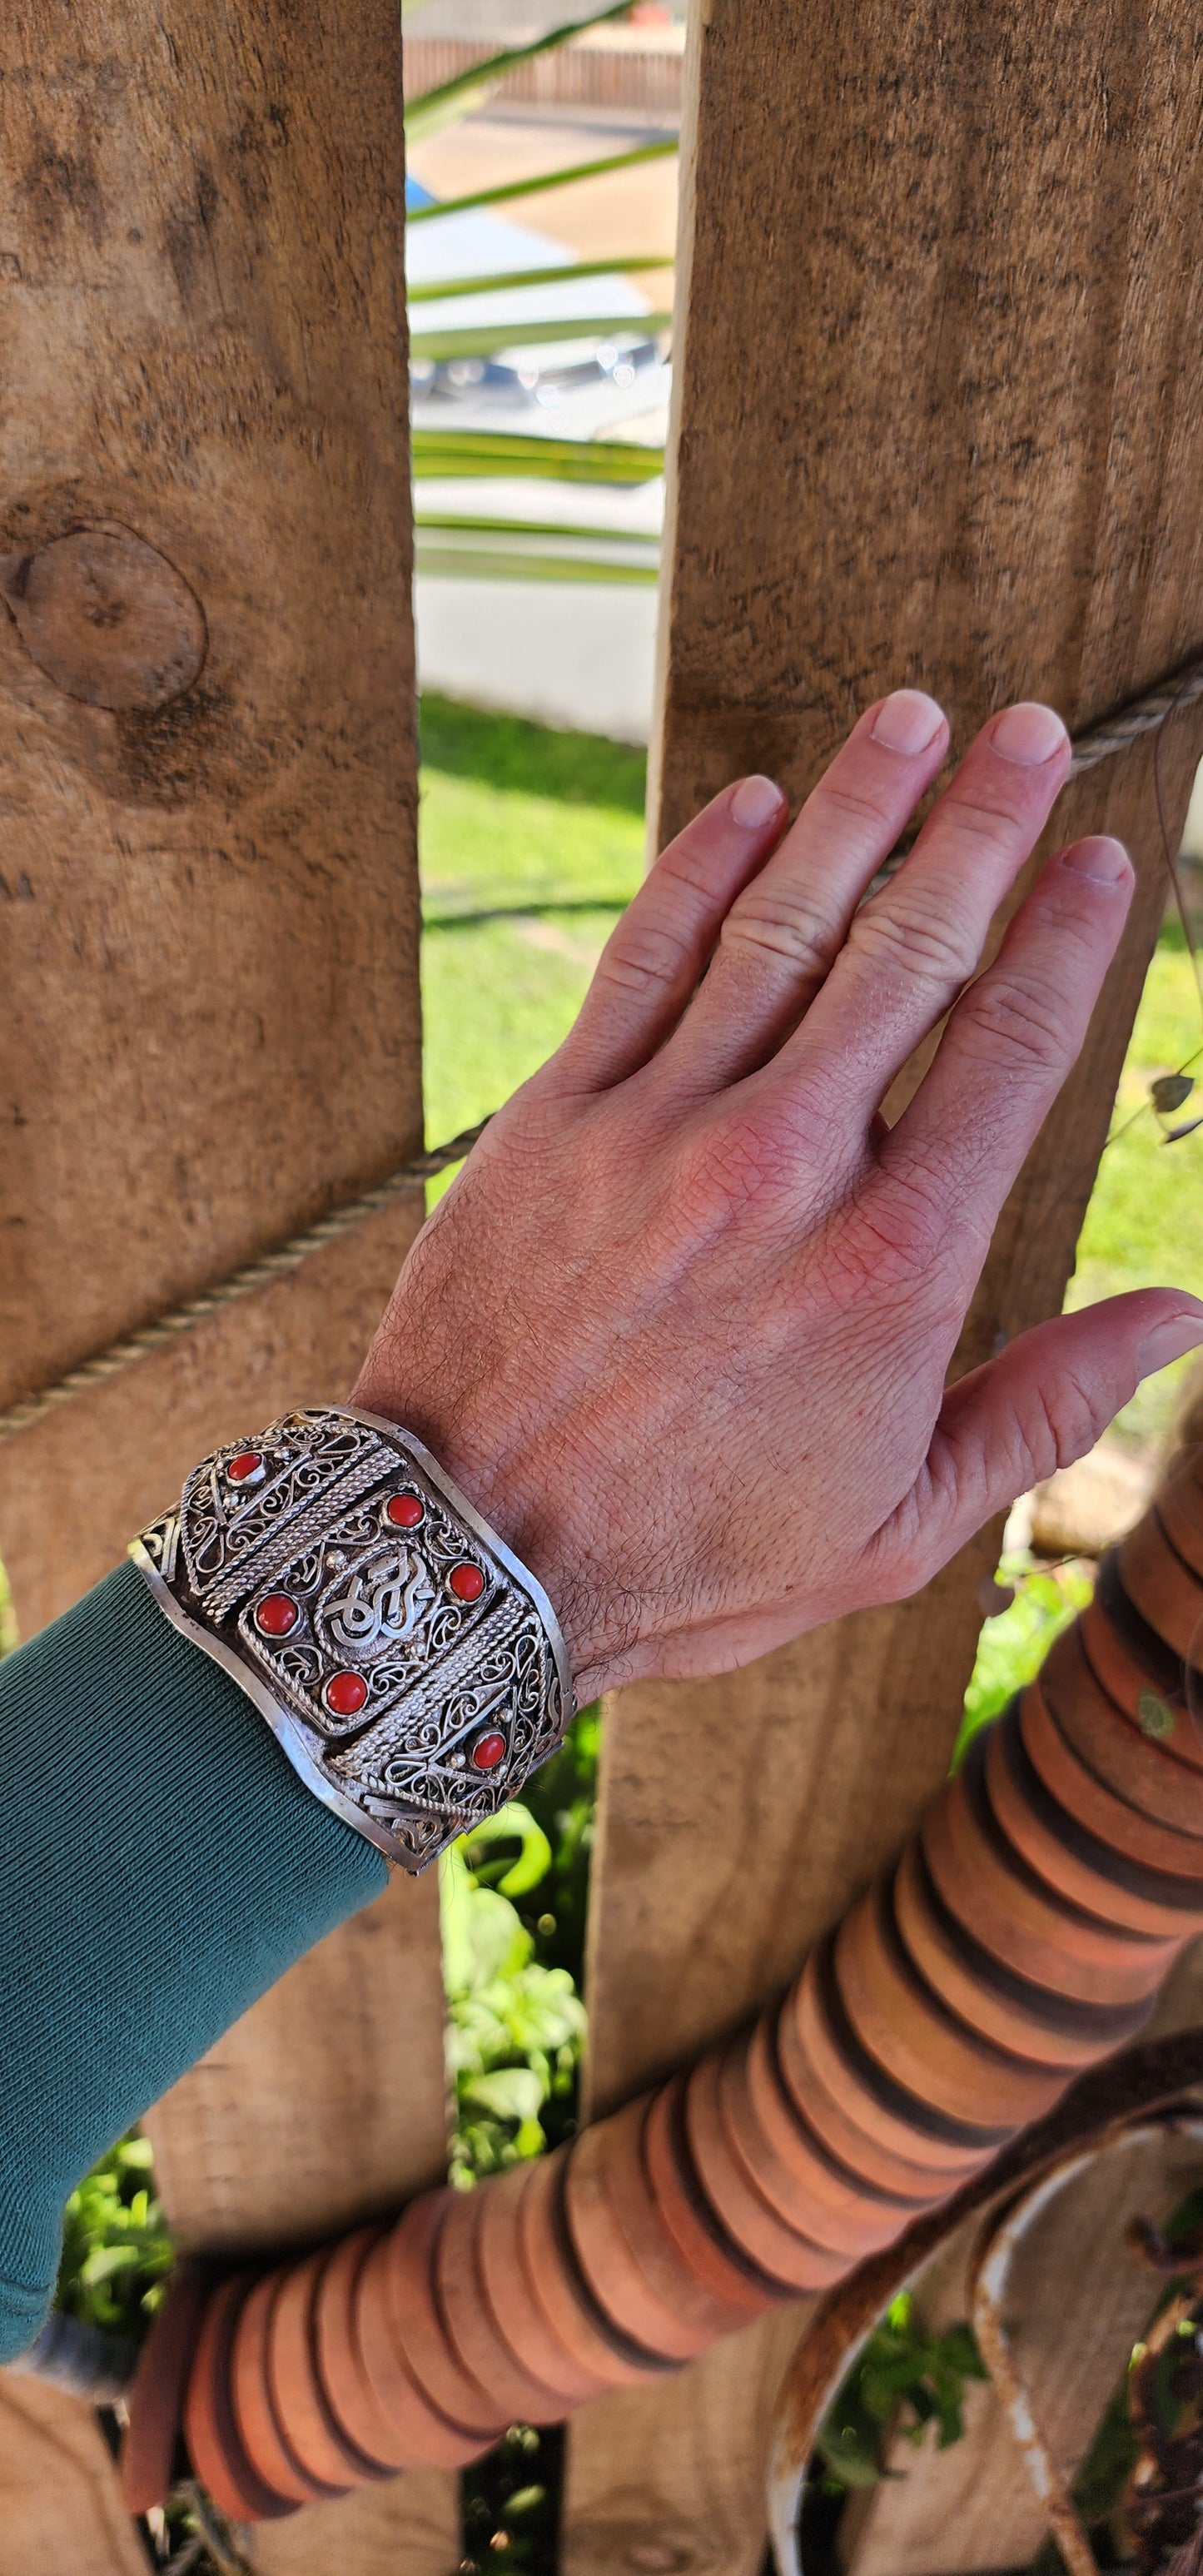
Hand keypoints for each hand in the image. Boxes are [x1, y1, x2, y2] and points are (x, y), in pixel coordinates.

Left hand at [354, 692, 1202, 1703]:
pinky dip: (698, 869)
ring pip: (780, 927)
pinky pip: (642, 958)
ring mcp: (661, 1127)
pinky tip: (748, 804)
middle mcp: (788, 1169)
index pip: (1010, 1051)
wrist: (465, 1558)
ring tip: (911, 721)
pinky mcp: (555, 1117)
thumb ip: (1041, 1406)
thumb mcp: (898, 1527)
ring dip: (853, 810)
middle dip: (979, 827)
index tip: (1100, 853)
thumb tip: (1176, 1316)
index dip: (1065, 934)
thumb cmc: (692, 1557)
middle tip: (1024, 731)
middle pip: (909, 953)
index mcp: (894, 1266)